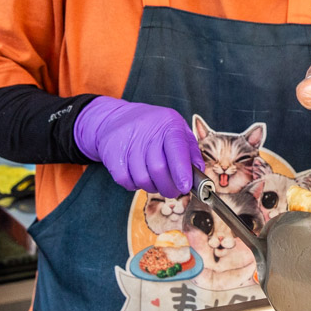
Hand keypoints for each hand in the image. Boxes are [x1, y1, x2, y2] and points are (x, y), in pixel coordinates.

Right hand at [73, 97, 203, 196]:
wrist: (115, 118)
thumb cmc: (153, 128)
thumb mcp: (177, 130)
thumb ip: (190, 151)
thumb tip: (199, 173)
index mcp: (168, 124)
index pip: (176, 149)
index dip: (182, 171)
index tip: (185, 187)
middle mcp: (147, 131)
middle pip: (159, 169)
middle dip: (169, 187)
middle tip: (174, 191)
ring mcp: (127, 143)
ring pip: (143, 179)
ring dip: (152, 187)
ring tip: (155, 180)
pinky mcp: (112, 155)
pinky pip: (127, 181)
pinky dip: (135, 185)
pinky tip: (138, 175)